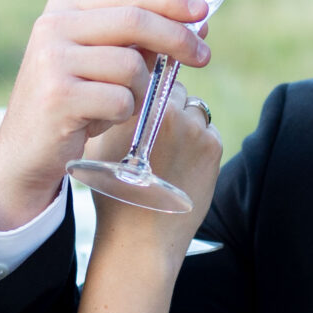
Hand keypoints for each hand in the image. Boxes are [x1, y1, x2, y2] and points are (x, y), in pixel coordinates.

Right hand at [0, 0, 209, 232]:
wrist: (27, 151)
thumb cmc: (76, 104)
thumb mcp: (104, 62)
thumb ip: (142, 40)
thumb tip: (198, 22)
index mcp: (64, 8)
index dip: (171, 1)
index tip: (202, 12)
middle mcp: (53, 26)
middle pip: (135, 21)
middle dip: (177, 38)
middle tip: (203, 57)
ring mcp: (52, 60)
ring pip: (131, 66)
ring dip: (140, 91)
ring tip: (118, 106)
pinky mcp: (58, 96)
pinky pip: (120, 100)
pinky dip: (123, 114)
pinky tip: (100, 121)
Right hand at [106, 82, 221, 231]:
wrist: (140, 236)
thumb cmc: (113, 190)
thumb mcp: (98, 143)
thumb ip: (114, 110)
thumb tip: (126, 88)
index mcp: (138, 105)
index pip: (151, 76)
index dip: (147, 88)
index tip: (144, 100)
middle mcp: (169, 111)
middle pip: (176, 89)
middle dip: (168, 103)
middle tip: (156, 127)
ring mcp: (195, 129)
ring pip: (194, 109)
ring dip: (186, 121)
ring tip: (169, 148)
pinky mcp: (213, 147)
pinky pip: (209, 130)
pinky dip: (199, 141)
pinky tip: (182, 162)